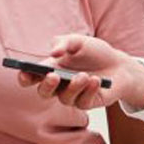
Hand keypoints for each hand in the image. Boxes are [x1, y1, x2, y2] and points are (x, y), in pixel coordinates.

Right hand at [14, 34, 143, 110]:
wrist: (119, 64)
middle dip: (46, 85)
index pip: (31, 77)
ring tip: (84, 75)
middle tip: (54, 76)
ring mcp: (72, 95)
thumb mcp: (79, 41)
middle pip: (43, 92)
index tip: (24, 71)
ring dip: (73, 87)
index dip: (24, 76)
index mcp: (51, 68)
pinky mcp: (86, 102)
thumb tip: (53, 52)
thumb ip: (65, 43)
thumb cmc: (94, 52)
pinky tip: (96, 80)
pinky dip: (89, 90)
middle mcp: (58, 85)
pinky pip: (82, 102)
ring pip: (64, 99)